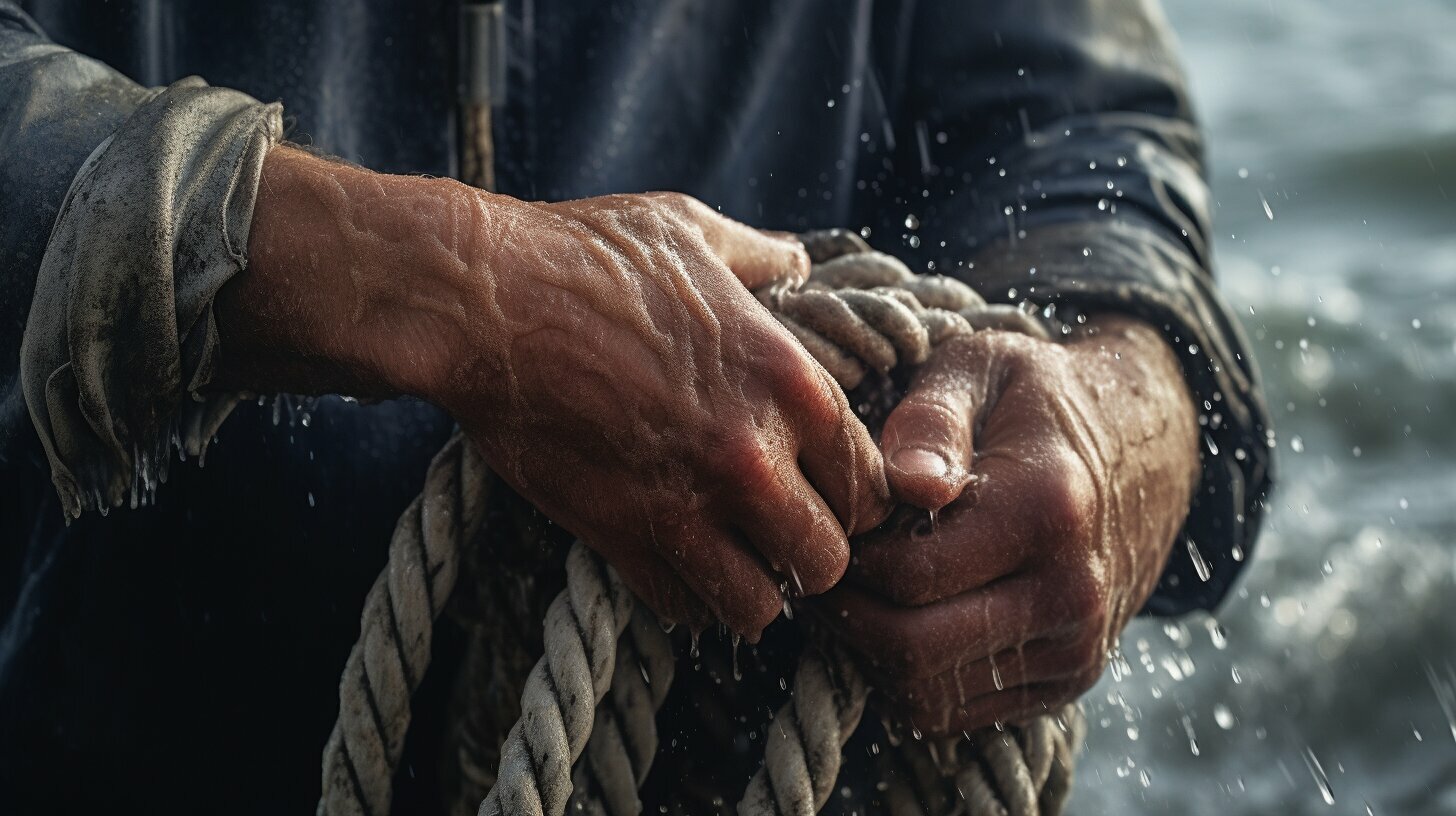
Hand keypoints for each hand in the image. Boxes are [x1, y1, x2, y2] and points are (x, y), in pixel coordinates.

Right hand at [216, 146, 892, 638]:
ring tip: (731, 562)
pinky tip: (675, 563)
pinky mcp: (621, 537)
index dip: (853, 495)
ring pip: (760, 607)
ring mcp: (686, 505)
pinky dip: (686, 600)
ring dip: (751, 592)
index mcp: (789, 381)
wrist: (481, 302)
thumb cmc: (583, 256)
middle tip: (778, 536)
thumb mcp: (690, 231)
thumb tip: (797, 260)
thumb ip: (760, 256)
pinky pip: (684, 610)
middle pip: (828, 560)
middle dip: (809, 554)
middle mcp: (753, 455)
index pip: (872, 483)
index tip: (823, 490)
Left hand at [812, 316, 1199, 732]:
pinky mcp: (1067, 682)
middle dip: (845, 615)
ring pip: (923, 694)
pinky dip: (903, 677)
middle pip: (909, 649)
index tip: (828, 525)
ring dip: (866, 652)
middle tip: (823, 569)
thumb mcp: (982, 367)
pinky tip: (897, 616)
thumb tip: (903, 484)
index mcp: (1047, 511)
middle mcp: (1070, 593)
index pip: (905, 573)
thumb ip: (932, 418)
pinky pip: (952, 713)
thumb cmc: (1037, 400)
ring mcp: (1075, 648)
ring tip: (857, 589)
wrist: (1145, 447)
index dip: (845, 556)